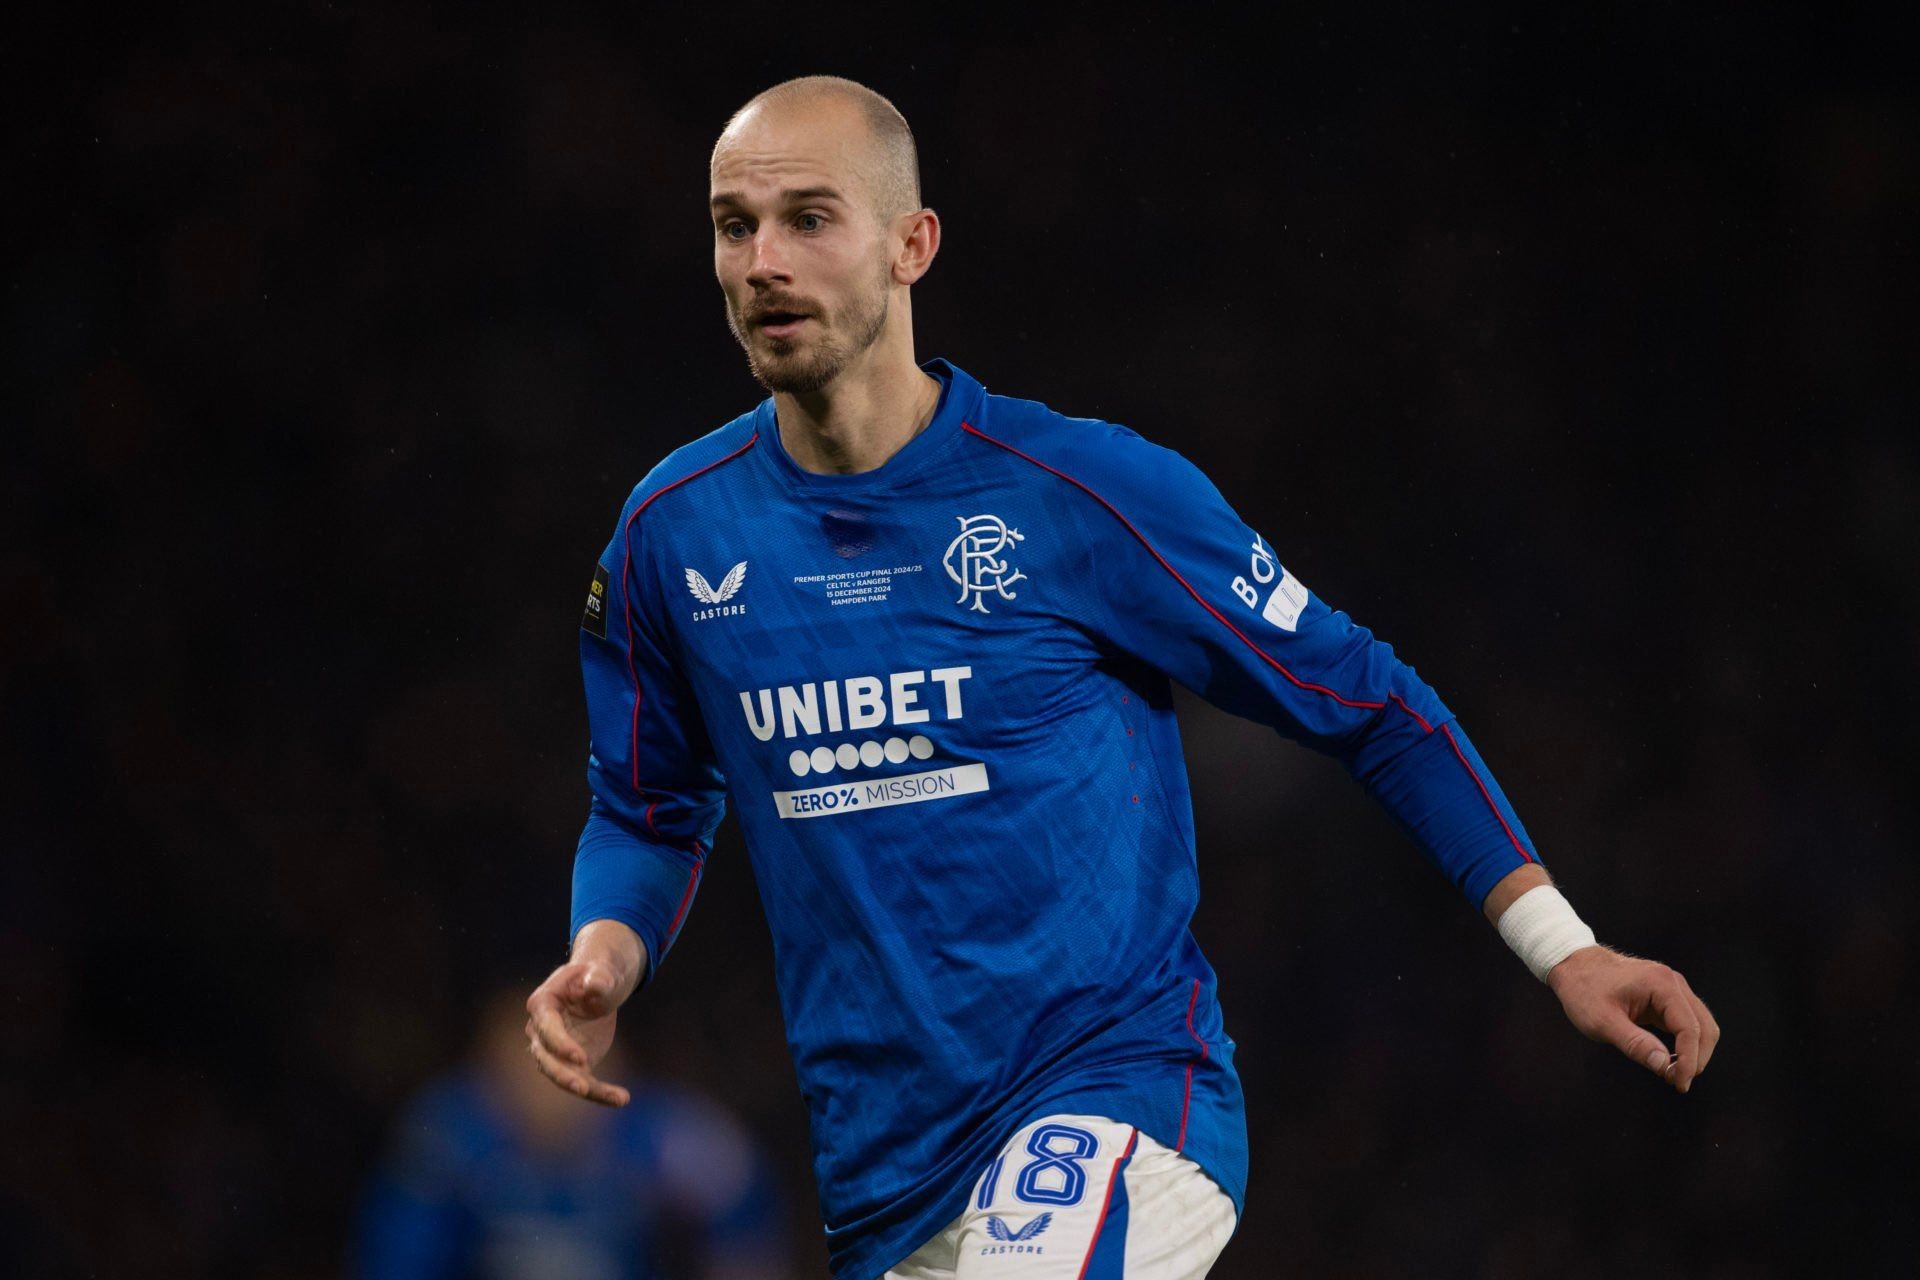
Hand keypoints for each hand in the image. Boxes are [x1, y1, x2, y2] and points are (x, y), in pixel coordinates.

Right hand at [525, 959, 631, 1106]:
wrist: (600, 985)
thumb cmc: (597, 974)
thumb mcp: (601, 971)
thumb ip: (599, 978)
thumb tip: (595, 985)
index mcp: (543, 1003)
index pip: (546, 1028)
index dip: (560, 1044)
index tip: (581, 1058)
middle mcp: (541, 1030)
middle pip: (546, 1058)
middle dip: (563, 1075)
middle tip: (583, 1088)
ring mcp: (555, 1050)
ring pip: (563, 1075)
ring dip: (587, 1089)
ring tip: (618, 1098)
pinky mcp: (573, 1064)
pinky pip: (585, 1082)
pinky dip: (602, 1093)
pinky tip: (622, 1099)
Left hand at [1547, 945, 1720, 1092]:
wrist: (1572, 965)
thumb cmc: (1583, 989)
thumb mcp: (1602, 1021)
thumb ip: (1635, 1043)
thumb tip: (1665, 1066)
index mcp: (1661, 984)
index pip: (1690, 1028)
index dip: (1689, 1060)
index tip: (1679, 1083)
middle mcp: (1673, 983)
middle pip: (1704, 1028)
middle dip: (1696, 1059)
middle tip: (1676, 1082)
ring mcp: (1672, 989)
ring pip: (1700, 1026)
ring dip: (1694, 1052)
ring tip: (1673, 1074)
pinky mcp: (1666, 997)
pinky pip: (1686, 1023)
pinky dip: (1684, 1043)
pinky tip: (1669, 1059)